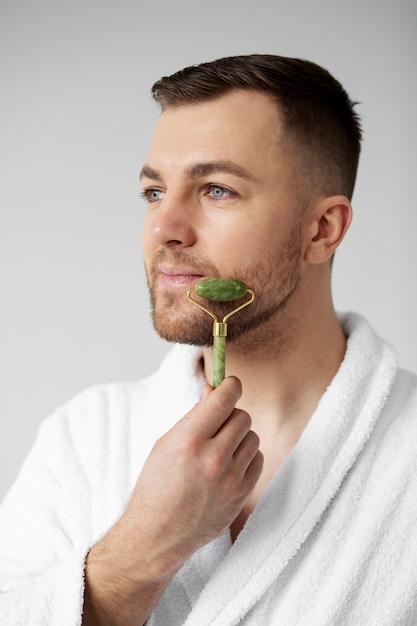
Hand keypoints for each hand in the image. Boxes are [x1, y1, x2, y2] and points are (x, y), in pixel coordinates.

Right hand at [83, 376, 262, 624]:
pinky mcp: (242, 495)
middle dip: (230, 415)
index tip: (230, 384)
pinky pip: (257, 460)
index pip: (224, 400)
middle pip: (242, 416)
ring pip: (252, 437)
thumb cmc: (156, 486)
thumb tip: (214, 390)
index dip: (231, 386)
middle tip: (216, 424)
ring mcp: (231, 479)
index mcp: (190, 441)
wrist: (158, 535)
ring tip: (219, 449)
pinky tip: (228, 465)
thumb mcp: (165, 444)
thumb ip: (193, 416)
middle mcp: (213, 459)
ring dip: (239, 437)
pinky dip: (246, 457)